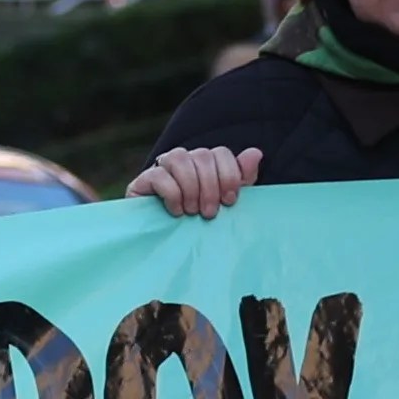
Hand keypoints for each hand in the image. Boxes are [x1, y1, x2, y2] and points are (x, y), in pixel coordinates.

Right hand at [131, 145, 263, 219]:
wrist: (162, 245)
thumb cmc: (199, 222)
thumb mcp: (225, 202)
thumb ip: (241, 179)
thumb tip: (255, 153)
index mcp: (205, 164)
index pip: (220, 153)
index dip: (229, 175)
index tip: (230, 201)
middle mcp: (184, 160)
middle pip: (202, 156)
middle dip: (210, 186)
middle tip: (210, 213)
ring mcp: (162, 168)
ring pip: (180, 158)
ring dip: (191, 188)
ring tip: (192, 212)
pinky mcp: (142, 181)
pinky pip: (159, 175)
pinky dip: (172, 194)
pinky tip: (176, 211)